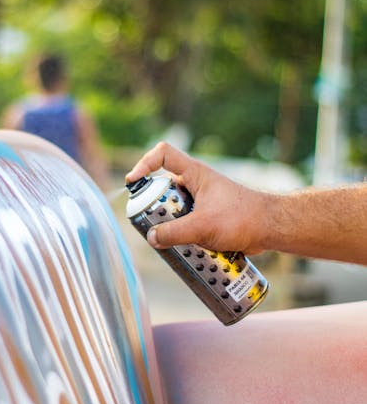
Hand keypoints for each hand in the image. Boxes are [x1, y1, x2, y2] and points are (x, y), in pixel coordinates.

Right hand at [126, 141, 267, 253]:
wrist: (270, 228)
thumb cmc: (242, 218)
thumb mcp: (202, 226)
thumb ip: (174, 233)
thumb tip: (151, 238)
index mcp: (195, 173)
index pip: (163, 154)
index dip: (144, 163)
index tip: (133, 182)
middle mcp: (196, 183)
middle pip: (164, 187)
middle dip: (154, 206)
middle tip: (150, 223)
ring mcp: (202, 200)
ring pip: (175, 208)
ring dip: (168, 224)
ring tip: (168, 241)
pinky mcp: (208, 216)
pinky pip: (187, 222)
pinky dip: (182, 234)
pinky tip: (184, 249)